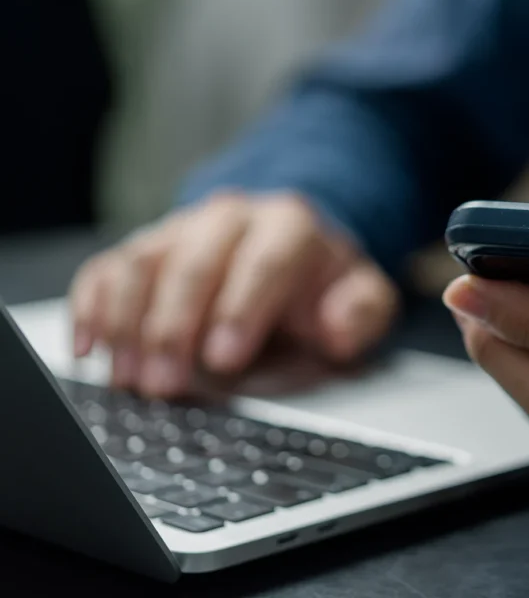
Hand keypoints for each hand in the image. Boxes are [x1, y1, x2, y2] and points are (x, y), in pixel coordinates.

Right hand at [69, 192, 398, 397]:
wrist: (287, 248)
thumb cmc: (319, 282)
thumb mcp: (362, 295)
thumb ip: (363, 309)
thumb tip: (337, 326)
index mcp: (289, 226)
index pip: (264, 261)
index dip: (242, 308)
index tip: (224, 358)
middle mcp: (229, 219)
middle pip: (194, 262)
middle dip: (176, 326)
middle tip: (166, 385)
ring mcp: (181, 230)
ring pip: (143, 263)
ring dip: (128, 323)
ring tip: (129, 379)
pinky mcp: (147, 248)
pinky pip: (107, 267)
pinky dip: (91, 306)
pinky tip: (89, 347)